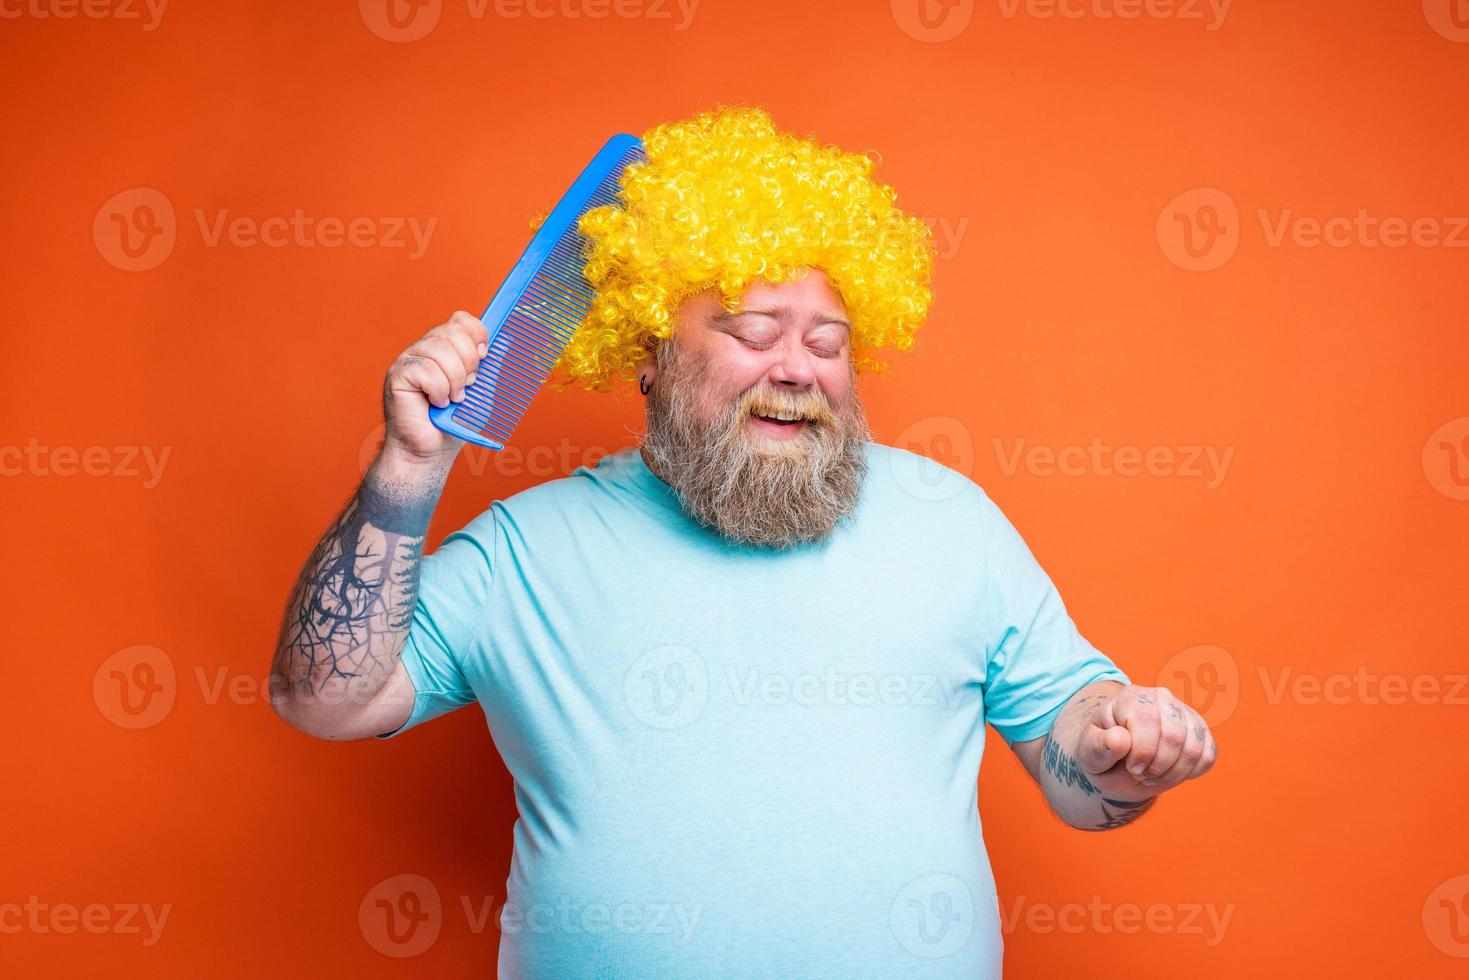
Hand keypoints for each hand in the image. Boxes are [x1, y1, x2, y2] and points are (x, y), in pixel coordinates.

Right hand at [381, 311, 488, 464]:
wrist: (432, 450)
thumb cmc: (454, 423)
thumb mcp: (481, 391)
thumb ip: (488, 367)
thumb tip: (505, 342)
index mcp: (445, 348)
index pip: (461, 320)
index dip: (477, 334)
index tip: (484, 356)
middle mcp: (425, 348)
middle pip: (453, 332)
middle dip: (468, 362)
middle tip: (466, 387)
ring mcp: (409, 359)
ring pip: (440, 351)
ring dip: (454, 381)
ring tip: (452, 399)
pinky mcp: (397, 374)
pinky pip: (427, 371)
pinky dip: (439, 391)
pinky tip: (436, 403)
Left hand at [1075, 684, 1216, 800]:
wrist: (1119, 759)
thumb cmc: (1103, 754)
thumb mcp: (1089, 755)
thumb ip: (1100, 747)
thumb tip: (1121, 739)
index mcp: (1130, 697)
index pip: (1147, 720)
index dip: (1142, 753)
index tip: (1131, 768)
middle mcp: (1160, 697)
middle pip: (1174, 736)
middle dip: (1158, 767)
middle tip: (1142, 775)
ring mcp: (1184, 712)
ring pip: (1194, 748)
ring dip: (1174, 774)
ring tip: (1154, 776)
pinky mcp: (1200, 730)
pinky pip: (1207, 756)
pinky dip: (1190, 773)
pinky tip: (1170, 772)